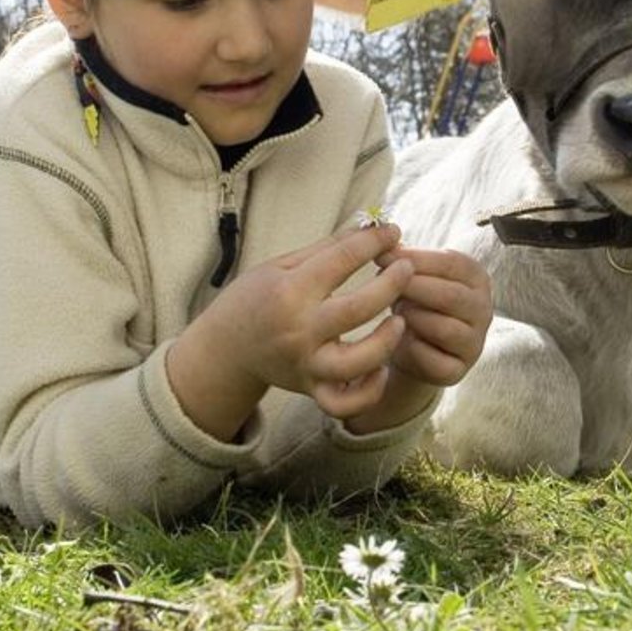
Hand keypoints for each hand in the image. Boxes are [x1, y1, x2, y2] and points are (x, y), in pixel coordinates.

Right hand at [167, 224, 413, 438]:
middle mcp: (299, 331)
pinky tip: (380, 367)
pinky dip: (369, 390)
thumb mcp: (281, 266)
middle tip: (407, 268)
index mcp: (290, 292)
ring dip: (388, 340)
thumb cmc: (256, 298)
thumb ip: (327, 250)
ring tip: (399, 320)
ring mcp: (306, 364)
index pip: (342, 260)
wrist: (224, 348)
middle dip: (392, 283)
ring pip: (359, 362)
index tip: (392, 230)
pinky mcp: (311, 389)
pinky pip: (346, 403)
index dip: (373, 240)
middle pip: (359, 309)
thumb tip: (369, 227)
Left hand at [377, 246, 491, 387]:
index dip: (416, 258)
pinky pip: (434, 360)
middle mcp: (484, 310)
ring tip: (395, 311)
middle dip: (413, 288)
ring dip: (413, 318)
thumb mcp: (413, 275)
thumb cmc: (414, 301)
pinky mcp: (458, 371)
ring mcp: (474, 343)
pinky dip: (411, 348)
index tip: (383, 255)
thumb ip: (403, 259)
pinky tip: (397, 339)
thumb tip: (382, 245)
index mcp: (476, 278)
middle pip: (450, 295)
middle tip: (382, 284)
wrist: (413, 348)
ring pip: (444, 328)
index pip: (452, 263)